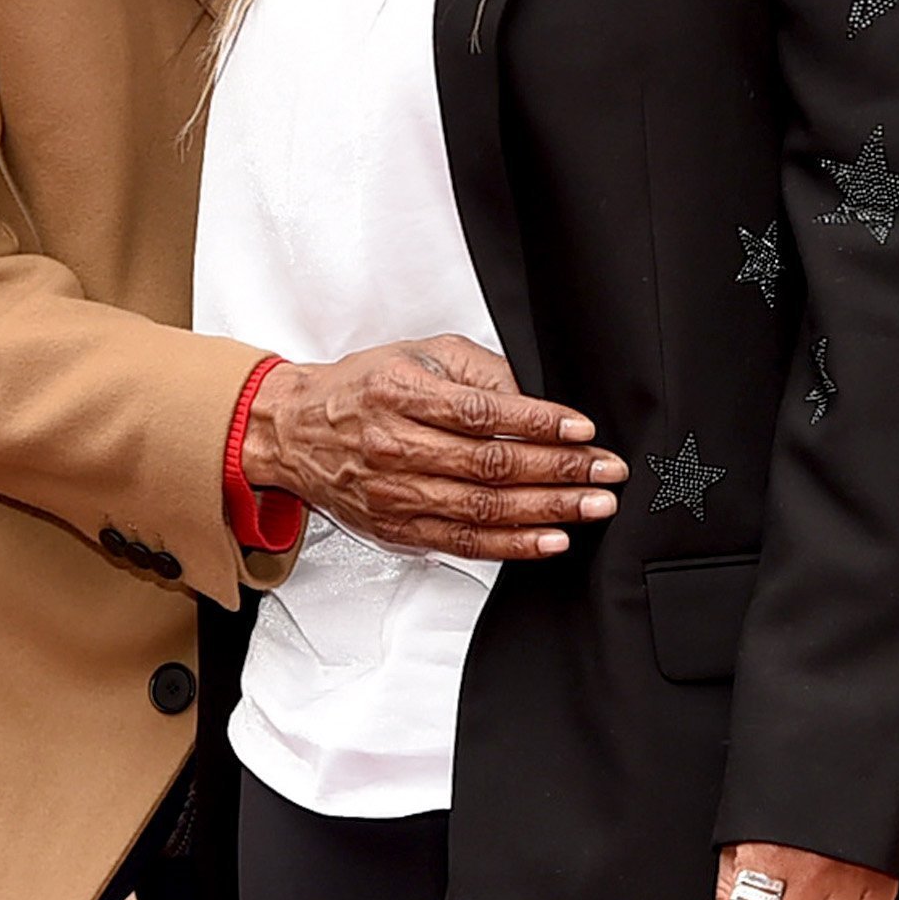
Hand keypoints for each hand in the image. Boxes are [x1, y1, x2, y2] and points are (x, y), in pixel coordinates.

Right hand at [241, 337, 626, 559]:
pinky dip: (512, 545)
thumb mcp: (415, 354)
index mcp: (398, 393)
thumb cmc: (359, 389)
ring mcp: (395, 493)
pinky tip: (549, 540)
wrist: (293, 431)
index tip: (581, 429)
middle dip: (558, 470)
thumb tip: (532, 400)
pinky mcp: (397, 528)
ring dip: (546, 510)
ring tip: (591, 506)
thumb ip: (476, 370)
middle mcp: (394, 445)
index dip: (536, 422)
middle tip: (605, 472)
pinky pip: (463, 542)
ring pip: (482, 509)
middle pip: (488, 465)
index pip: (479, 412)